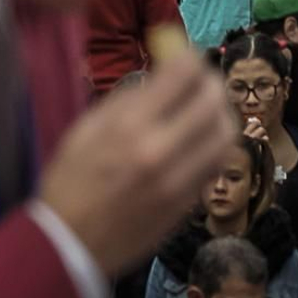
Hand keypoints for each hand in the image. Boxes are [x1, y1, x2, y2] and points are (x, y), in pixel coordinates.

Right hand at [36, 48, 236, 276]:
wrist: (73, 242)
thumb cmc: (72, 177)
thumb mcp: (89, 126)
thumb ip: (129, 98)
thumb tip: (163, 71)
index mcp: (131, 126)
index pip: (184, 74)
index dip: (188, 56)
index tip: (182, 55)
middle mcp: (162, 151)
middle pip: (213, 101)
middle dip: (210, 81)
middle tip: (200, 79)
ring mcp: (181, 182)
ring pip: (225, 135)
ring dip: (221, 113)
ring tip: (206, 108)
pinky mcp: (189, 205)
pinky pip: (217, 164)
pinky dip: (216, 143)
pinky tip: (200, 139)